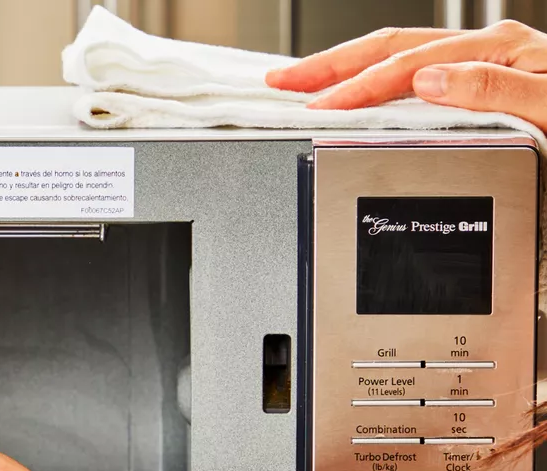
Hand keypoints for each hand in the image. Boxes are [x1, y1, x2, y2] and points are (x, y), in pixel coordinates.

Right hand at [265, 19, 546, 129]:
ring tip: (305, 81)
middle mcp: (495, 51)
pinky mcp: (493, 81)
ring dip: (349, 68)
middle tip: (282, 84)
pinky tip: (363, 90)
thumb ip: (492, 92)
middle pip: (394, 48)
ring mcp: (493, 63)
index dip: (356, 87)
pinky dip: (381, 79)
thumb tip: (428, 82)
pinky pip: (422, 71)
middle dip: (332, 67)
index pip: (409, 67)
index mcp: (503, 52)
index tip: (314, 108)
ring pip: (404, 56)